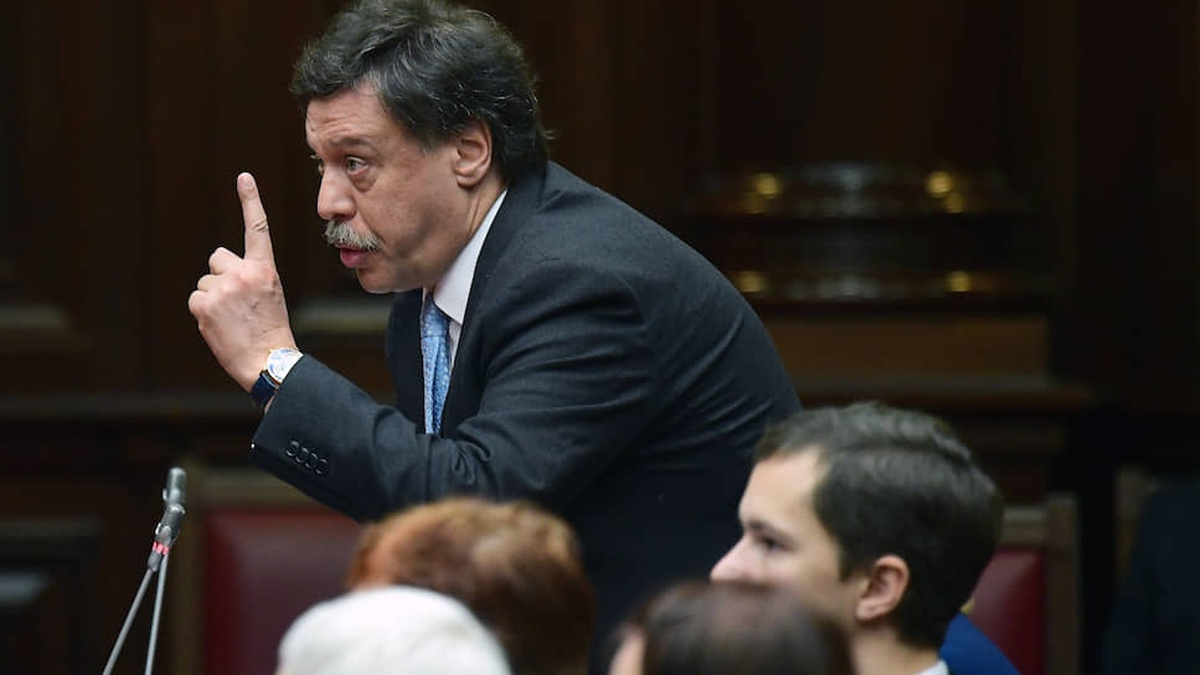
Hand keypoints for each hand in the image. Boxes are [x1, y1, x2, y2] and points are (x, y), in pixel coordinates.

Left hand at [189, 172, 296, 391]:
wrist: (268, 360)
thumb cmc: (270, 330)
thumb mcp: (269, 295)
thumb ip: (248, 277)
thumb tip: (217, 275)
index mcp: (265, 269)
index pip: (257, 228)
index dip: (250, 201)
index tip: (244, 177)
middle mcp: (243, 273)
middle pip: (218, 258)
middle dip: (222, 275)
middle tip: (237, 301)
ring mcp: (222, 288)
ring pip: (206, 282)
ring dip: (213, 297)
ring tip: (232, 318)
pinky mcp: (204, 304)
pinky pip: (196, 298)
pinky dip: (204, 312)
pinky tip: (220, 325)